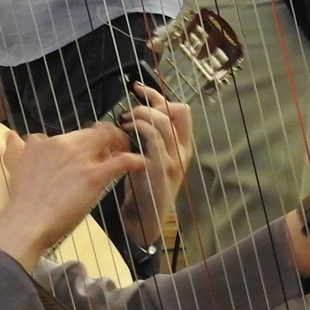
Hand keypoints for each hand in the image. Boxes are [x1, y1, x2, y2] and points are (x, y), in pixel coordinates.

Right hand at [0, 124, 145, 268]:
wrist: (24, 223)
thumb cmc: (21, 202)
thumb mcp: (14, 167)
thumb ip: (15, 150)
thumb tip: (11, 136)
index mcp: (45, 143)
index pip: (70, 134)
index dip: (83, 141)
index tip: (89, 150)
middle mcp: (63, 145)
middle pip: (93, 132)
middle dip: (106, 138)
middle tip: (113, 150)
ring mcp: (80, 160)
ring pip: (108, 137)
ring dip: (120, 143)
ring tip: (126, 152)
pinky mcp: (94, 176)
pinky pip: (121, 162)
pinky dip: (135, 161)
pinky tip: (141, 164)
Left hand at [117, 83, 192, 249]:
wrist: (146, 218)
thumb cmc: (146, 187)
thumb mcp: (152, 157)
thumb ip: (150, 137)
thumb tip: (136, 112)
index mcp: (183, 146)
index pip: (181, 110)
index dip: (160, 96)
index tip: (139, 90)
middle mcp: (183, 150)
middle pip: (176, 111)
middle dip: (150, 104)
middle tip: (129, 111)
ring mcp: (173, 160)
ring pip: (163, 122)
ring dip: (142, 115)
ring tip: (126, 120)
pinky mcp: (161, 169)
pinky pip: (154, 139)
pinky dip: (140, 128)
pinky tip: (126, 130)